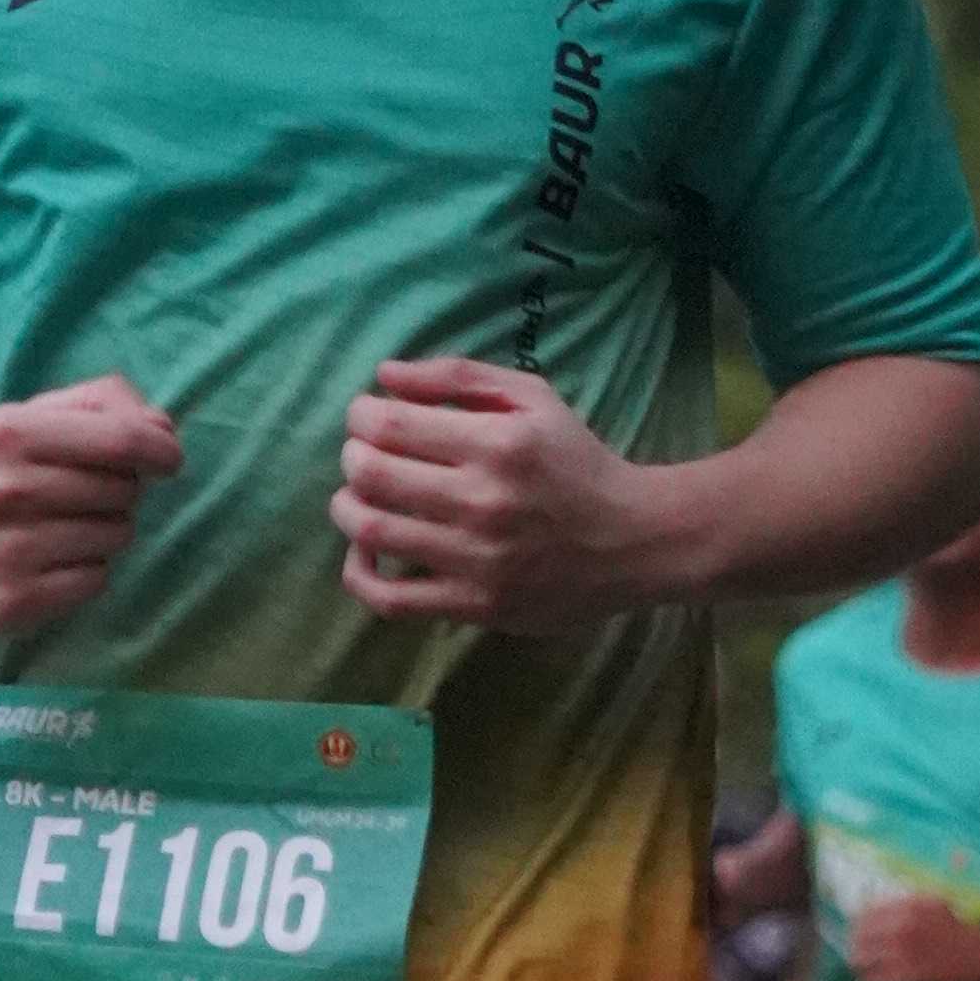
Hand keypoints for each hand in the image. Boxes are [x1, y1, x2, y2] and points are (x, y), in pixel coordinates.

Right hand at [0, 377, 181, 633]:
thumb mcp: (23, 418)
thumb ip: (95, 406)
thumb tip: (162, 429)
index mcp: (8, 434)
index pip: (118, 439)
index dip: (159, 448)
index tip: (167, 458)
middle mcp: (4, 491)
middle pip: (122, 490)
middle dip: (118, 490)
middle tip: (79, 496)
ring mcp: (7, 551)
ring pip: (115, 536)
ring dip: (103, 531)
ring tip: (59, 528)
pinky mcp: (13, 602)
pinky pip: (96, 580)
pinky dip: (85, 571)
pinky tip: (49, 561)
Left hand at [333, 360, 656, 630]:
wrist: (633, 541)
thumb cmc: (575, 462)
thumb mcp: (533, 398)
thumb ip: (458, 377)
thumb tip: (383, 375)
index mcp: (498, 443)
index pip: (389, 425)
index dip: (360, 417)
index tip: (367, 417)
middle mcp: (483, 501)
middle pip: (370, 474)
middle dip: (350, 456)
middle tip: (361, 454)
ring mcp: (477, 559)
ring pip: (371, 530)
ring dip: (346, 507)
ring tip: (358, 496)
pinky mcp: (474, 605)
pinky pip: (389, 598)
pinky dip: (359, 572)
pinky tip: (365, 551)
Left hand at [844, 893, 979, 980]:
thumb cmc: (960, 931)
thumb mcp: (933, 905)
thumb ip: (906, 905)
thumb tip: (874, 907)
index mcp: (906, 908)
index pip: (864, 915)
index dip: (858, 927)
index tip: (859, 935)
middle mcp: (900, 929)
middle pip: (858, 939)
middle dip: (856, 948)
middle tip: (860, 956)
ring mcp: (903, 954)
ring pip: (861, 962)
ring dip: (861, 968)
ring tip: (866, 973)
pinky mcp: (908, 979)